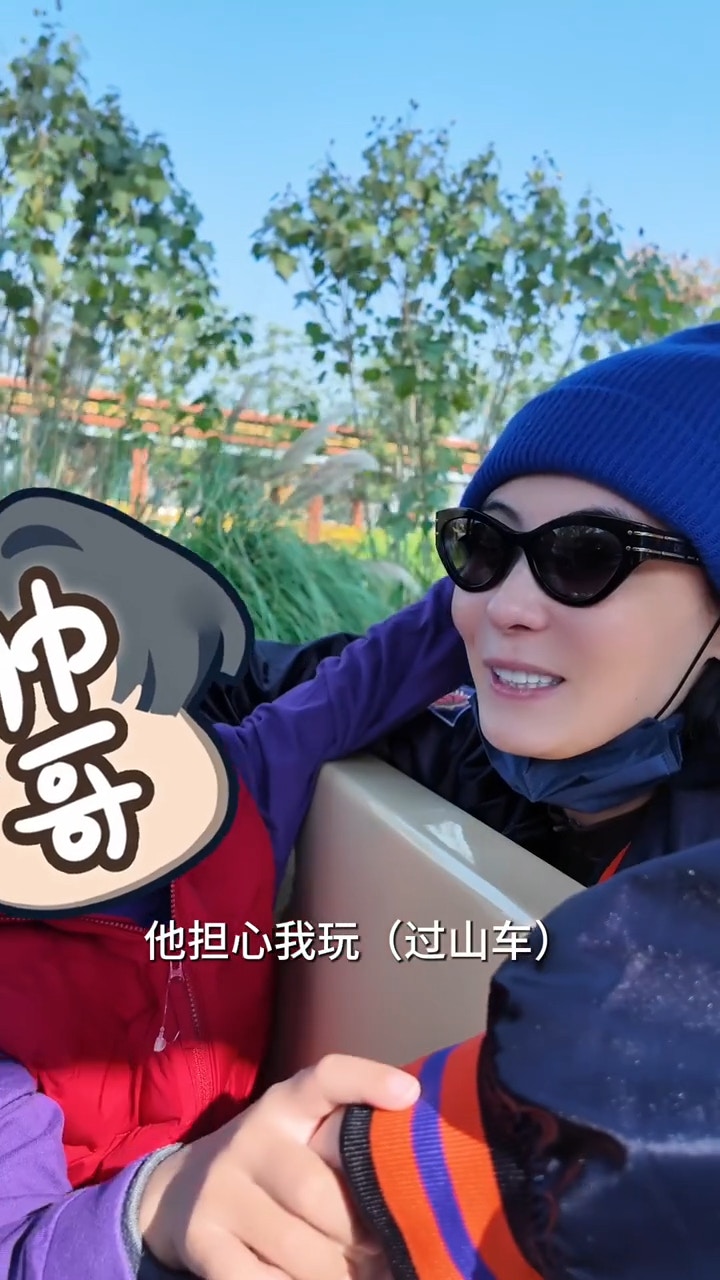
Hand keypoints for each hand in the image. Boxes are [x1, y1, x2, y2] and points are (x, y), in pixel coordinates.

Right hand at [137, 1053, 419, 1279]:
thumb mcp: (300, 1137)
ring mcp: (221, 1189)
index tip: (409, 1094)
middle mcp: (251, 1138)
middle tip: (388, 1252)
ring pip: (296, 1247)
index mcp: (286, 1105)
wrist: (177, 1192)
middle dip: (361, 1233)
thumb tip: (418, 1180)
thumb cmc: (271, 1166)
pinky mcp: (201, 1238)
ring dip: (338, 1274)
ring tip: (361, 1276)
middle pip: (317, 1191)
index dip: (365, 1080)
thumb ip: (345, 1143)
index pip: (324, 1078)